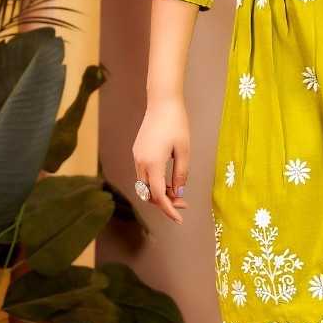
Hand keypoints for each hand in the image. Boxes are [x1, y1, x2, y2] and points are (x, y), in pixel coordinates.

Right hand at [132, 98, 191, 223]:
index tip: (179, 219)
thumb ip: (181, 174)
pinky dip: (154, 183)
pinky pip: (144, 175)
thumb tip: (178, 193)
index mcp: (153, 163)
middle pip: (149, 194)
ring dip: (160, 193)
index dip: (169, 209)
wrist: (162, 103)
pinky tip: (168, 181)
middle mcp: (141, 163)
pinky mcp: (137, 152)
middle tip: (184, 204)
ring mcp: (137, 157)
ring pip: (145, 186)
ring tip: (177, 192)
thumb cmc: (177, 124)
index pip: (159, 195)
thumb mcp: (184, 151)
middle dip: (165, 203)